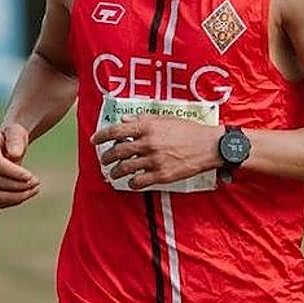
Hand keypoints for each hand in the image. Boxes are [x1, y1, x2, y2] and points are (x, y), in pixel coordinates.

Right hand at [0, 123, 38, 208]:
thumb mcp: (17, 131)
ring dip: (18, 196)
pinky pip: (0, 202)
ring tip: (35, 188)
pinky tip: (28, 193)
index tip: (31, 176)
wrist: (10, 143)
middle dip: (19, 185)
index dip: (14, 173)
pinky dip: (15, 200)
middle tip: (37, 182)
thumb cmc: (14, 136)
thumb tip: (14, 155)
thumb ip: (15, 140)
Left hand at [91, 115, 222, 189]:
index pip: (116, 130)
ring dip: (115, 172)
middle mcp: (148, 143)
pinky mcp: (162, 175)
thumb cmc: (189, 130)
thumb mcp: (165, 119)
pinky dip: (131, 183)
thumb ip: (143, 119)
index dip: (101, 136)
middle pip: (118, 151)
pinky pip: (139, 181)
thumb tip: (124, 120)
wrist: (209, 146)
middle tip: (104, 160)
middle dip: (106, 157)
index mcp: (147, 126)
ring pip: (125, 168)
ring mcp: (154, 160)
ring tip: (113, 173)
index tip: (94, 140)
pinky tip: (132, 182)